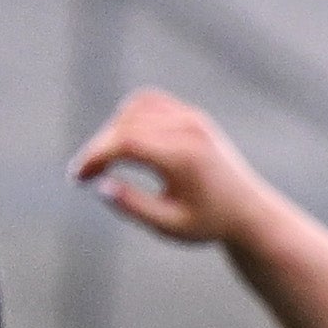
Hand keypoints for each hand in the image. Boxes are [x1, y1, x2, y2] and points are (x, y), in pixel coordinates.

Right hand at [70, 90, 277, 249]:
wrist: (248, 211)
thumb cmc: (209, 223)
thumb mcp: (170, 225)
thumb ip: (134, 207)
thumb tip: (100, 187)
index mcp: (184, 157)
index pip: (127, 142)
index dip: (96, 155)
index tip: (79, 178)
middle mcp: (189, 130)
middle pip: (126, 124)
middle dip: (99, 147)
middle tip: (84, 176)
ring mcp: (192, 118)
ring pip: (135, 107)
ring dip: (113, 130)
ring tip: (104, 162)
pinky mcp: (192, 115)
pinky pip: (151, 102)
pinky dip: (130, 116)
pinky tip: (122, 141)